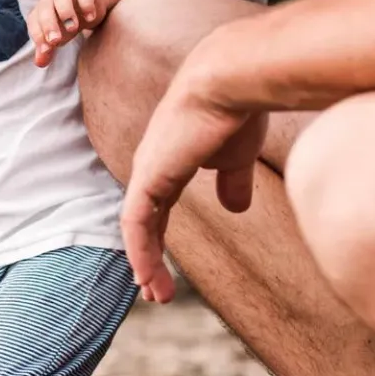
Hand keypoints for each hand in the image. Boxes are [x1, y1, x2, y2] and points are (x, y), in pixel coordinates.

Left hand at [30, 0, 113, 66]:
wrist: (90, 2)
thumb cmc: (69, 22)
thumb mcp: (59, 36)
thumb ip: (48, 49)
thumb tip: (39, 64)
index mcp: (40, 12)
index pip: (34, 23)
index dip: (38, 36)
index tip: (46, 50)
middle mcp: (50, 0)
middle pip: (45, 10)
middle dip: (49, 25)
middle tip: (55, 40)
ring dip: (66, 13)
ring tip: (74, 28)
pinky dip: (86, 5)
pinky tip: (90, 19)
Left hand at [120, 55, 266, 304]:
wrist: (232, 80)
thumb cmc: (238, 109)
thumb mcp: (237, 157)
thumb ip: (232, 182)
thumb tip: (235, 210)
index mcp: (171, 160)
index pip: (159, 206)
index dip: (160, 239)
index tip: (166, 269)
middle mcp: (152, 165)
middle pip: (143, 220)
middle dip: (149, 257)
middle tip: (155, 292)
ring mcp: (147, 170)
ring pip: (138, 227)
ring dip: (145, 263)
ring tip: (156, 295)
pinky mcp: (149, 176)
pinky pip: (137, 223)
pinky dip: (140, 252)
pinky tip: (146, 276)